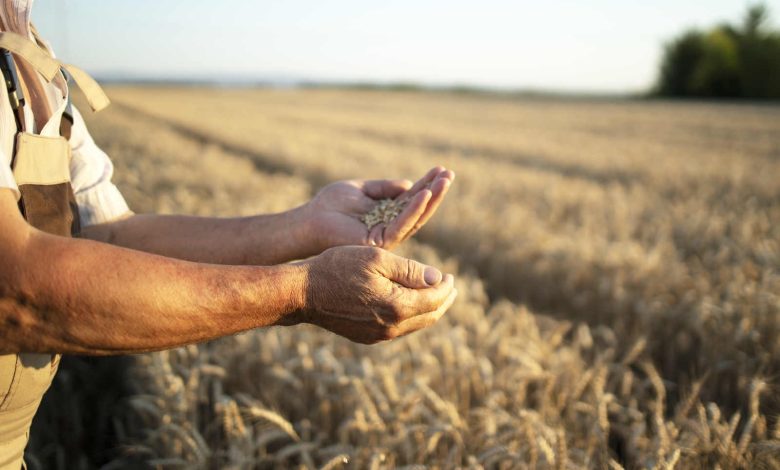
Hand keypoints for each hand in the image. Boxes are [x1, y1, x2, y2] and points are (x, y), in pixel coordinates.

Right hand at [286, 246, 456, 343]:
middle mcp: (391, 327)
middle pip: (430, 316)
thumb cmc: (338, 267)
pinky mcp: (367, 337)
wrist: (303, 293)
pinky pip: (399, 329)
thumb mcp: (377, 259)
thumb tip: (438, 279)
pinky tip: (409, 303)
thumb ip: (410, 270)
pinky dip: (411, 315)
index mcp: (397, 307)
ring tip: (434, 294)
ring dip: (429, 309)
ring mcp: (378, 336)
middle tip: (450, 287)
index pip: (435, 299)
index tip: (451, 275)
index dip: (446, 287)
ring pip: (415, 325)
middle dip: (443, 300)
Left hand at [306, 166, 454, 250]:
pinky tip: (424, 194)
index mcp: (386, 214)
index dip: (427, 184)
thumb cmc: (330, 205)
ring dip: (431, 199)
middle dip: (435, 192)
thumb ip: (384, 187)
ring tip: (444, 181)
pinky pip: (401, 224)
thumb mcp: (362, 189)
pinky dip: (413, 210)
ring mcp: (386, 236)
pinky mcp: (379, 242)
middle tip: (450, 174)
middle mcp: (390, 227)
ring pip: (415, 218)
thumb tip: (409, 184)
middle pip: (419, 209)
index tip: (441, 169)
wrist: (309, 220)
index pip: (412, 199)